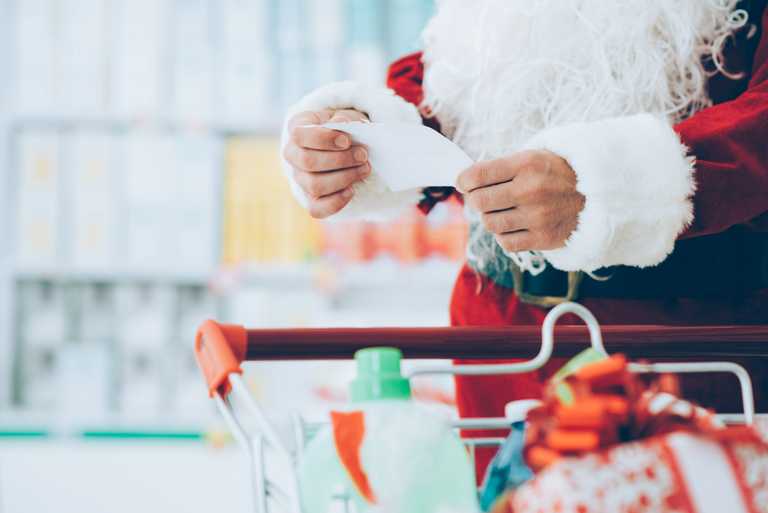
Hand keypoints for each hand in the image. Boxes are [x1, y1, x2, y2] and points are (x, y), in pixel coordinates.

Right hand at [283, 109, 369, 217]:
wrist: (348, 148)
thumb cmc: (345, 129)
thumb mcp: (348, 117)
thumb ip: (345, 118)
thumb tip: (341, 123)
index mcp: (297, 130)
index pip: (299, 135)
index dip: (323, 139)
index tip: (346, 141)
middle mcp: (293, 155)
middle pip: (308, 162)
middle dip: (340, 160)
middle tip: (363, 156)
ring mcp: (300, 179)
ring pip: (314, 186)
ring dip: (344, 178)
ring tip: (364, 169)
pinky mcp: (311, 199)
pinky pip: (317, 209)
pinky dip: (336, 202)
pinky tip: (351, 190)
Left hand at [456, 150, 584, 252]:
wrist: (598, 193)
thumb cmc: (558, 172)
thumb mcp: (533, 157)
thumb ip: (500, 167)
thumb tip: (464, 181)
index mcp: (527, 165)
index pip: (477, 175)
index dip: (463, 180)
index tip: (463, 182)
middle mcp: (531, 190)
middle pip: (479, 202)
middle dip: (474, 199)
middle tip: (481, 197)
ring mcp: (538, 217)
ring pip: (490, 223)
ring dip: (490, 217)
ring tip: (501, 210)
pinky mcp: (544, 238)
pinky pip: (506, 242)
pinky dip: (503, 235)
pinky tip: (513, 225)